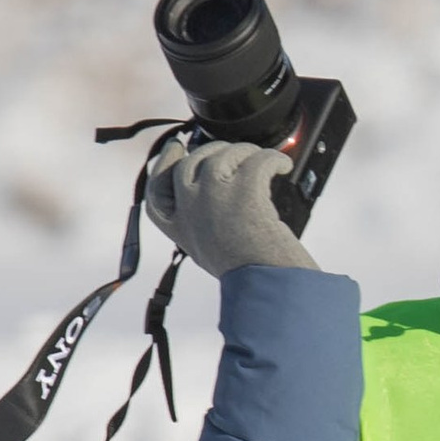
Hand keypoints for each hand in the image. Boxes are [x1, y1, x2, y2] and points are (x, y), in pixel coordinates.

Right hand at [145, 131, 318, 276]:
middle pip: (189, 163)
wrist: (266, 292)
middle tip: (233, 151)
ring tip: (266, 162)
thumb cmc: (247, 281)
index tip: (175, 148)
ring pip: (224, 155)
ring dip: (247, 153)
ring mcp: (214, 195)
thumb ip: (206, 228)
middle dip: (211, 151)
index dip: (164, 164)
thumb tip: (220, 200)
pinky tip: (282, 165)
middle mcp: (190, 208)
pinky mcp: (243, 189)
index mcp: (180, 228)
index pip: (157, 189)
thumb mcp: (212, 255)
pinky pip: (257, 159)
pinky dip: (274, 159)